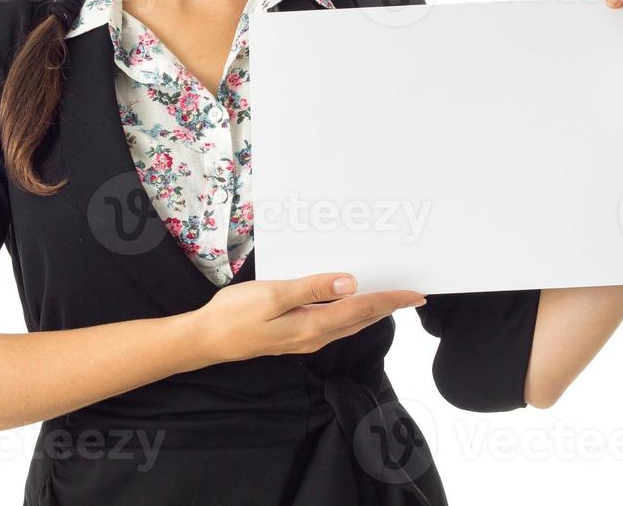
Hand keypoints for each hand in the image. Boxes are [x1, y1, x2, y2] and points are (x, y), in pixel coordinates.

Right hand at [194, 273, 425, 364]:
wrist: (207, 339)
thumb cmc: (235, 314)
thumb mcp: (273, 295)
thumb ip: (313, 288)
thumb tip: (352, 282)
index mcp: (314, 326)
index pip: (363, 309)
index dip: (392, 301)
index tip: (416, 294)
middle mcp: (315, 337)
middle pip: (361, 319)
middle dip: (389, 307)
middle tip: (412, 295)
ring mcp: (305, 339)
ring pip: (349, 323)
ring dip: (371, 310)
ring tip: (389, 298)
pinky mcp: (294, 336)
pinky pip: (333, 323)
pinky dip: (350, 311)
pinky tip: (348, 302)